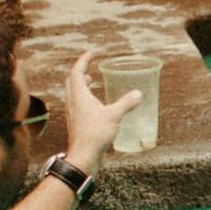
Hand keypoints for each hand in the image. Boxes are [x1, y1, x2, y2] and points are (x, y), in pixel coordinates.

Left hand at [65, 49, 143, 173]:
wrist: (83, 156)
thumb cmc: (96, 134)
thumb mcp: (114, 116)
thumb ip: (126, 103)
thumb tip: (138, 93)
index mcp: (79, 95)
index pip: (77, 71)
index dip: (84, 60)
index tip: (93, 53)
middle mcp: (72, 102)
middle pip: (71, 80)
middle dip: (80, 70)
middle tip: (90, 66)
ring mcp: (72, 113)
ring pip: (73, 92)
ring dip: (81, 84)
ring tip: (91, 80)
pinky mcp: (75, 122)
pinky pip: (77, 103)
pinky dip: (84, 97)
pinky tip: (94, 104)